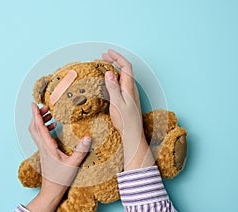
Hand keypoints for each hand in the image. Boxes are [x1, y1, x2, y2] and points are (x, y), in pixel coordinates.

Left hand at [26, 103, 90, 211]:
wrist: (51, 190)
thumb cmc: (60, 179)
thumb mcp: (73, 164)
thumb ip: (80, 151)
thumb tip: (88, 137)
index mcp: (47, 147)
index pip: (39, 127)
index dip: (36, 115)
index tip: (33, 104)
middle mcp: (42, 147)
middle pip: (34, 127)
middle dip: (37, 115)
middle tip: (45, 107)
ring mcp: (42, 150)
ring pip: (36, 132)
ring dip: (40, 122)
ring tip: (50, 115)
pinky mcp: (44, 152)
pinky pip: (41, 137)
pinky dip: (44, 129)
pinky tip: (54, 128)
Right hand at [102, 49, 154, 169]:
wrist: (133, 134)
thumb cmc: (125, 121)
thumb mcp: (116, 103)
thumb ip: (113, 87)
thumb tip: (109, 72)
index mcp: (129, 87)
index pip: (126, 66)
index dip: (117, 57)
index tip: (108, 52)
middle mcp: (131, 88)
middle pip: (125, 69)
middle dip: (115, 60)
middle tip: (104, 56)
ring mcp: (130, 93)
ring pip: (123, 75)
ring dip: (115, 68)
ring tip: (105, 65)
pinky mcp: (128, 98)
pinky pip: (122, 82)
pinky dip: (115, 76)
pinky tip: (109, 80)